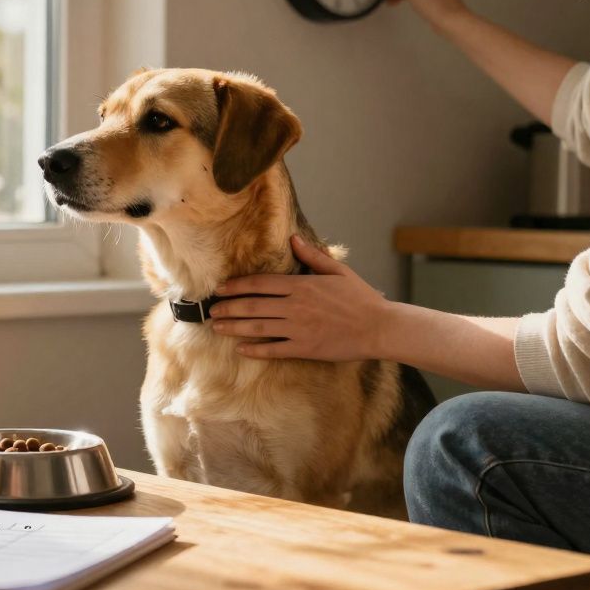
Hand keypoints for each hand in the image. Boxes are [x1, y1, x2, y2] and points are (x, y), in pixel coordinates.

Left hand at [209, 235, 391, 361]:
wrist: (378, 327)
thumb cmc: (361, 297)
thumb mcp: (338, 271)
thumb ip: (313, 256)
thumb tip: (293, 239)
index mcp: (302, 285)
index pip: (261, 283)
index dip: (238, 286)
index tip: (221, 288)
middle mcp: (295, 306)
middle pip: (253, 305)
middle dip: (229, 307)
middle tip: (211, 310)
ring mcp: (298, 328)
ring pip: (258, 327)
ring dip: (234, 327)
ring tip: (217, 327)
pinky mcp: (305, 348)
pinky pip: (274, 349)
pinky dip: (256, 349)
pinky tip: (241, 349)